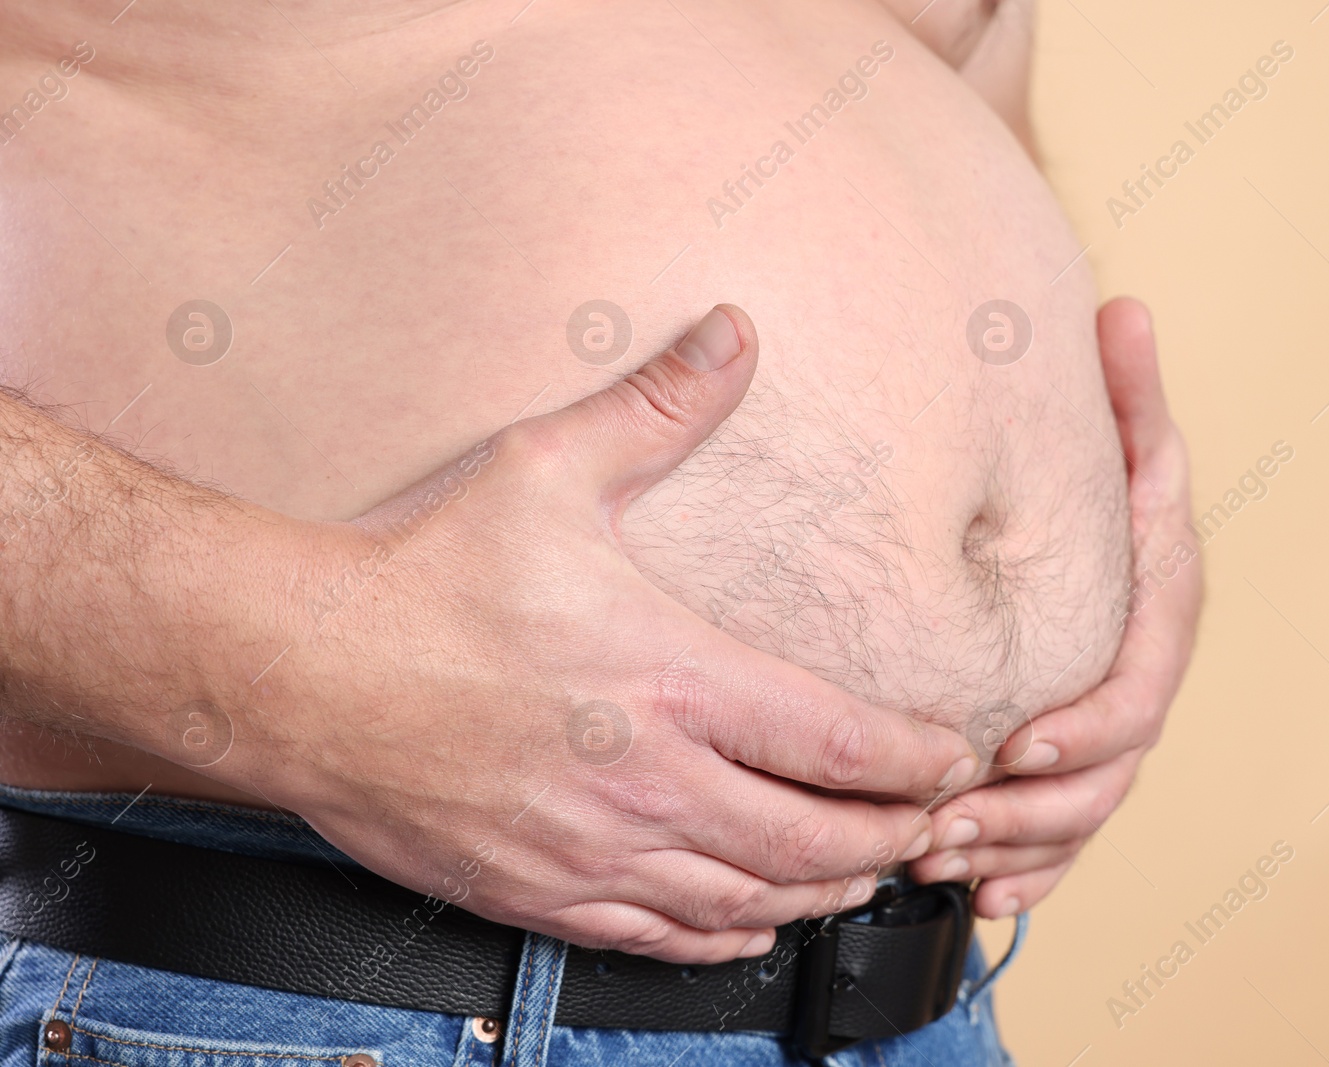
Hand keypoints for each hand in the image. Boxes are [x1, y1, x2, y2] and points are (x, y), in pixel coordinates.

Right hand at [226, 306, 976, 962]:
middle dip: (887, 840)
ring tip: (859, 873)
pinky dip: (726, 937)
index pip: (836, 742)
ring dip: (820, 892)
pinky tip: (752, 924)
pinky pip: (660, 937)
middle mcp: (649, 778)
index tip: (950, 758)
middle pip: (812, 840)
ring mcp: (594, 848)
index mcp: (672, 679)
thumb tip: (733, 330)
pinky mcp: (540, 891)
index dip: (913, 760)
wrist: (301, 672)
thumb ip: (659, 408)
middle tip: (925, 827)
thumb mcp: (548, 469)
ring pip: (747, 899)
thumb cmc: (427, 574)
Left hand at [907, 296, 1199, 916]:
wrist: (1111, 541)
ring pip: (1079, 815)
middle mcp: (1138, 682)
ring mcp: (1111, 732)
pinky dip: (1028, 872)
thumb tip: (1124, 304)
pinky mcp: (1077, 766)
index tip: (1017, 745)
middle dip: (1031, 808)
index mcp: (1157, 619)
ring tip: (941, 857)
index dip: (1084, 728)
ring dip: (1014, 843)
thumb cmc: (1117, 492)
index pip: (1138, 690)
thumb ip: (1129, 392)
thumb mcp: (1127, 441)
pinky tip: (984, 896)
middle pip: (1105, 773)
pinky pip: (1062, 838)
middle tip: (950, 822)